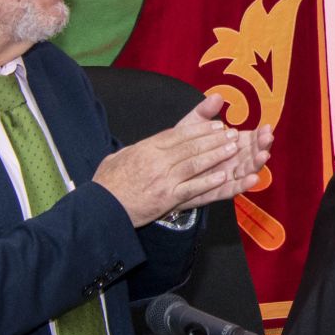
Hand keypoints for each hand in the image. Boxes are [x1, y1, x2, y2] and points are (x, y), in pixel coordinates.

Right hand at [94, 94, 273, 227]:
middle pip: (191, 146)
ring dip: (217, 155)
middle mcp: (156, 161)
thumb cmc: (107, 184)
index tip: (216, 125)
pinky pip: (192, 187)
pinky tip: (224, 176)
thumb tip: (145, 145)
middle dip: (214, 138)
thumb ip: (135, 149)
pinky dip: (209, 181)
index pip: (178, 134)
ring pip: (195, 163)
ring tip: (233, 148)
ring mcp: (163, 179)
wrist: (101, 209)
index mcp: (146, 148)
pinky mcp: (167, 198)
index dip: (200, 129)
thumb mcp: (118, 157)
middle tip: (231, 133)